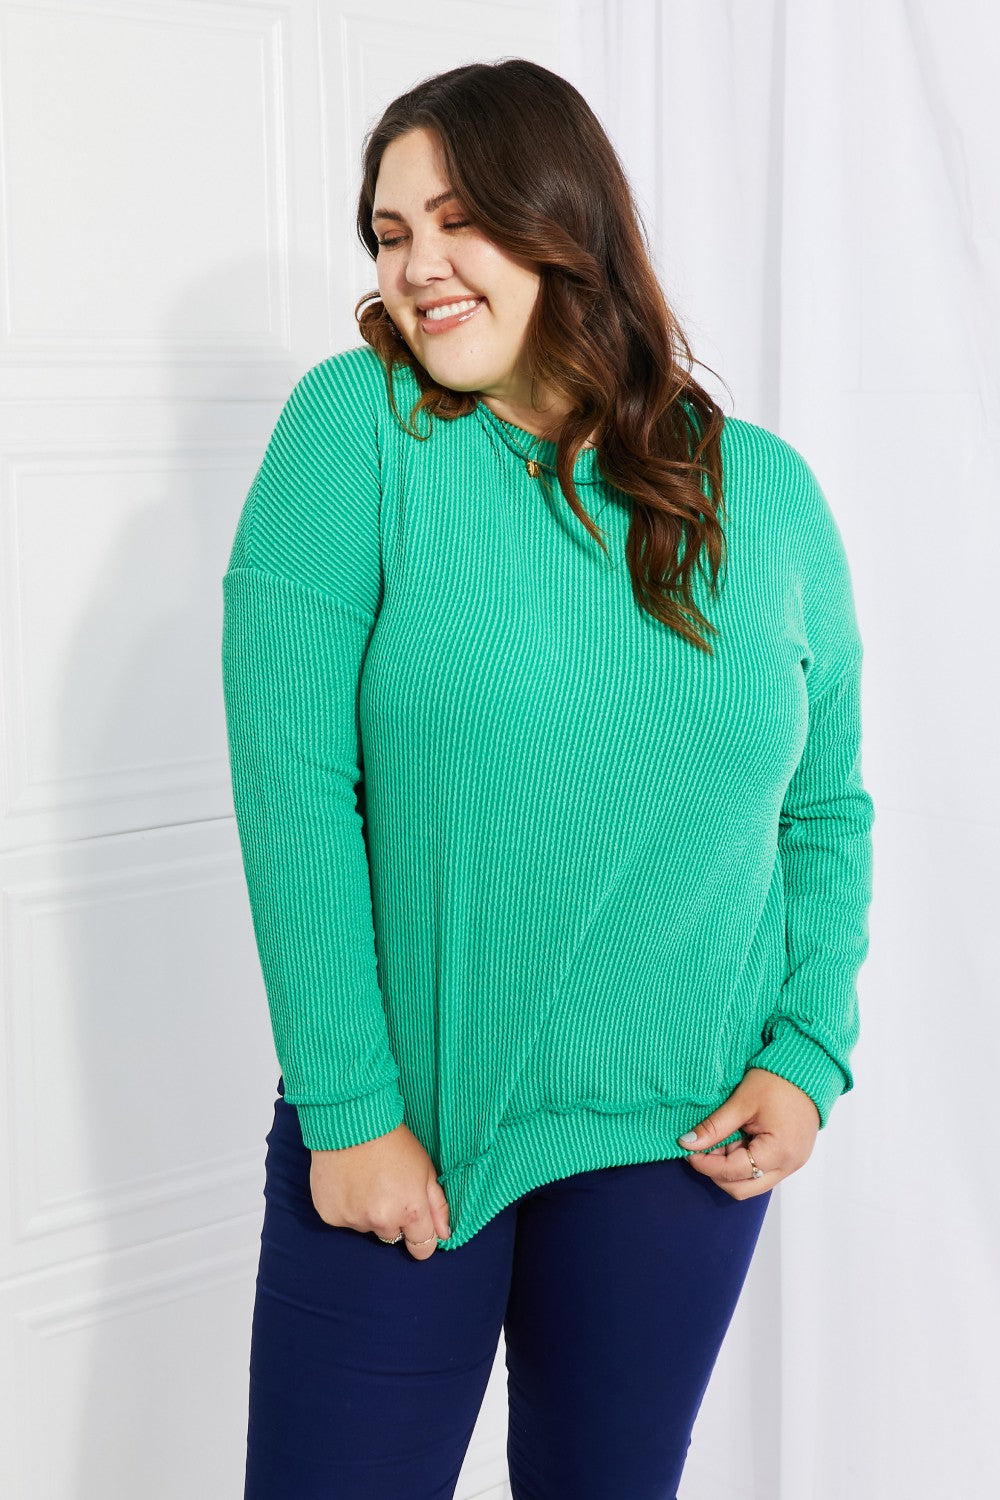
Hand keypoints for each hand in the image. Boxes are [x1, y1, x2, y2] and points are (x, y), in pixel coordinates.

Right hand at [309, 1122, 451, 1259]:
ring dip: (367, 1212)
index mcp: (411, 1212)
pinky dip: (346, 1206)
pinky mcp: (330, 1215)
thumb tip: (444, 1235)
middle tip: (386, 1187)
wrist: (351, 1121)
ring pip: (366, 1227)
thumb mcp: (425, 1168)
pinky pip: (343, 1219)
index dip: (421, 1237)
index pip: (422, 1248)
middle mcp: (382, 1221)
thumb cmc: (393, 1140)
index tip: (416, 1224)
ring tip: (365, 1180)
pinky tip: (347, 1182)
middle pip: (392, 1236)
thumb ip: (437, 1205)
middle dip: (393, 1218)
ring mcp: (353, 1220)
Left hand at [675, 1067, 819, 1198]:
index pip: (732, 1173)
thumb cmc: (778, 1081)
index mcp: (778, 1153)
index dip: (705, 1164)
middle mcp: (789, 1166)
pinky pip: (763, 1171)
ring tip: (720, 1141)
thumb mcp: (741, 1102)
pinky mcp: (792, 1157)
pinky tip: (736, 1140)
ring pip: (752, 1183)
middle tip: (701, 1148)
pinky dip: (745, 1162)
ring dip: (730, 1169)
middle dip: (716, 1172)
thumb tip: (687, 1143)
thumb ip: (714, 1127)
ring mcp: (792, 1164)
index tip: (687, 1149)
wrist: (809, 1068)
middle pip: (742, 1189)